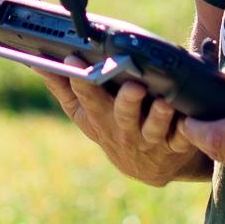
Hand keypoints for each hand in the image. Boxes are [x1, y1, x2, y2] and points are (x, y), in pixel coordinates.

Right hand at [37, 58, 210, 185]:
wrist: (147, 165)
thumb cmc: (111, 125)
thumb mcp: (83, 113)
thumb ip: (62, 88)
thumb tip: (37, 63)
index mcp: (100, 118)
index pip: (87, 99)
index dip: (82, 81)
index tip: (76, 59)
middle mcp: (124, 130)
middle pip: (123, 115)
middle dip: (127, 102)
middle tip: (134, 86)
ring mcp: (150, 139)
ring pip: (154, 127)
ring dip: (159, 116)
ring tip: (163, 102)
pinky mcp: (176, 143)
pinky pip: (183, 137)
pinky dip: (186, 129)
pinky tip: (187, 116)